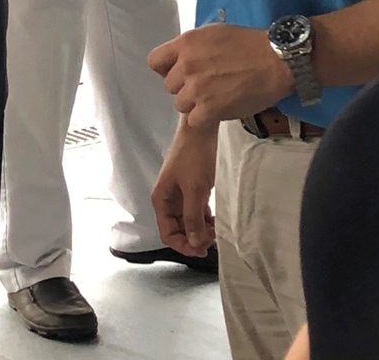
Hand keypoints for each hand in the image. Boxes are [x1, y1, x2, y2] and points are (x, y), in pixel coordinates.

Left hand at [148, 23, 292, 125]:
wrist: (276, 61)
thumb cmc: (249, 44)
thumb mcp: (214, 32)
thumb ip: (192, 46)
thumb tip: (180, 58)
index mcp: (185, 43)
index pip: (154, 61)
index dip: (166, 69)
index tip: (180, 73)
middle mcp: (186, 65)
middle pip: (169, 86)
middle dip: (185, 87)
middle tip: (206, 85)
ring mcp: (197, 88)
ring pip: (180, 104)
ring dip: (195, 104)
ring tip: (215, 97)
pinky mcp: (209, 109)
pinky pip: (194, 120)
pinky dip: (205, 118)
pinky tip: (219, 108)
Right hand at [151, 119, 217, 257]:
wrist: (201, 129)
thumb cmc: (194, 156)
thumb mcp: (194, 189)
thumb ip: (193, 218)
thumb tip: (194, 243)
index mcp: (161, 199)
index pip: (167, 234)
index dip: (183, 246)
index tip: (202, 249)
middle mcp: (168, 199)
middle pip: (178, 230)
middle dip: (194, 238)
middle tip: (213, 239)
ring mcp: (180, 194)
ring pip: (189, 222)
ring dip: (201, 230)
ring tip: (216, 230)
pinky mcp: (192, 189)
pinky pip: (196, 212)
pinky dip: (205, 219)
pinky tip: (215, 220)